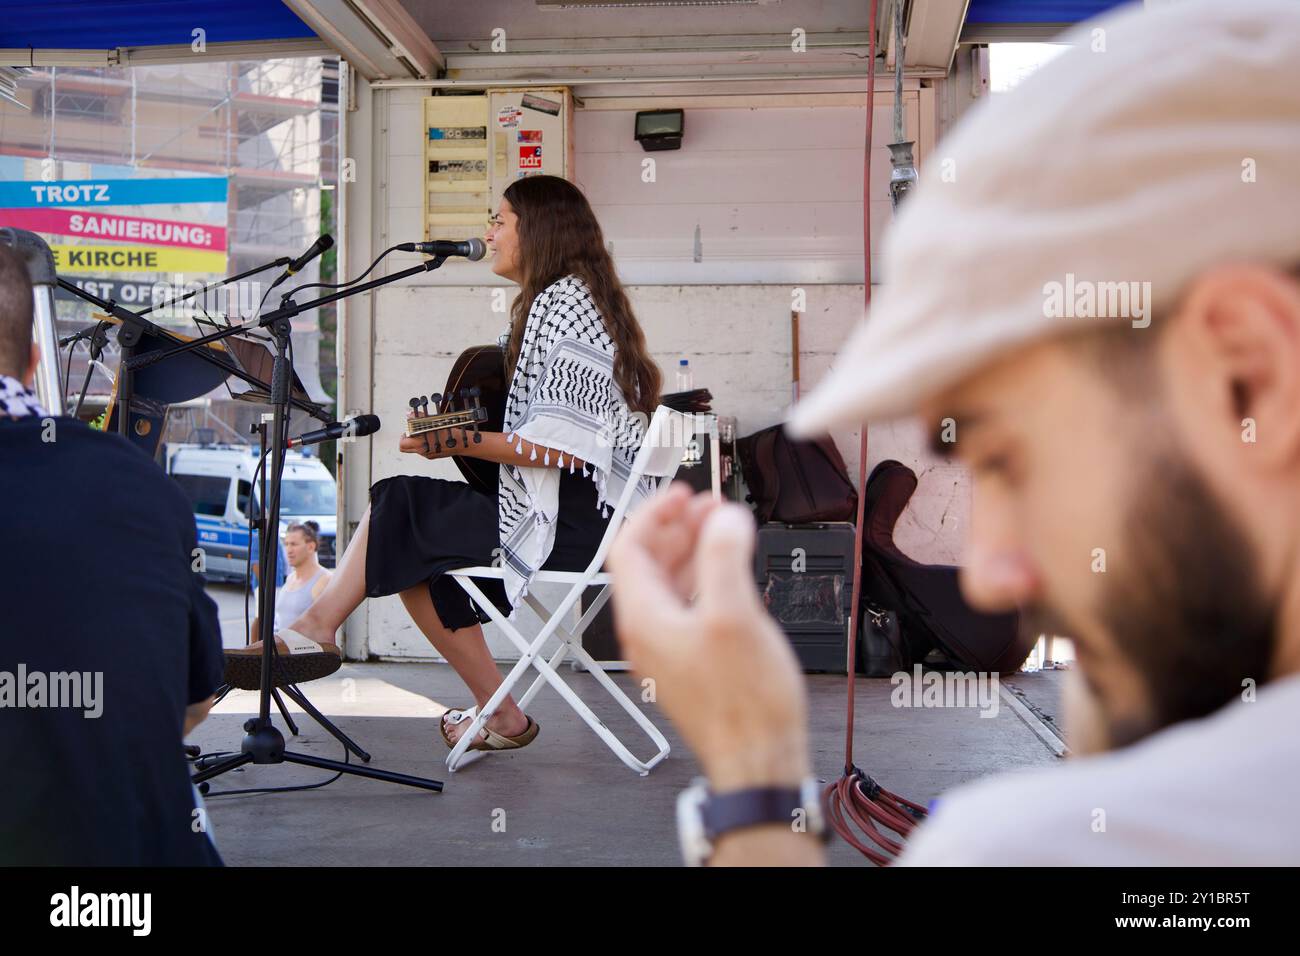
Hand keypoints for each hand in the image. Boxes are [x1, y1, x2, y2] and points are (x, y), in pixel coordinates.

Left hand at [399, 410, 451, 459]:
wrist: (461, 443)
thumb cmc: (448, 432)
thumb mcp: (432, 421)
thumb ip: (418, 417)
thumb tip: (409, 414)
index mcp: (419, 443)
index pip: (402, 444)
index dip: (403, 436)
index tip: (408, 430)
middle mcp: (422, 451)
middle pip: (405, 449)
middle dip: (407, 440)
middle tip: (412, 433)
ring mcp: (427, 454)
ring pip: (415, 449)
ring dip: (416, 442)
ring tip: (424, 433)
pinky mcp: (433, 455)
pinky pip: (424, 451)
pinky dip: (425, 444)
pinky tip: (433, 438)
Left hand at [608, 482, 809, 792]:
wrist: (758, 760)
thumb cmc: (744, 705)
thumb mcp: (735, 615)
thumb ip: (725, 557)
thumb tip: (724, 519)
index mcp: (645, 618)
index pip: (628, 548)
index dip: (654, 513)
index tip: (681, 494)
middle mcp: (649, 633)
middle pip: (649, 563)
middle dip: (677, 527)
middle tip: (707, 506)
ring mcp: (669, 649)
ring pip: (670, 585)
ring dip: (692, 551)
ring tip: (722, 529)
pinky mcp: (691, 662)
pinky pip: (688, 607)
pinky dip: (705, 580)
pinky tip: (731, 573)